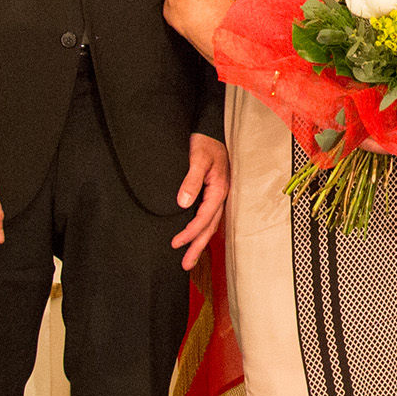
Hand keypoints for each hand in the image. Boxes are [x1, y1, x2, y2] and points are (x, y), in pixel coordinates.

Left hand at [172, 134, 228, 265]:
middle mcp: (221, 196)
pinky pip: (209, 217)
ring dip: (199, 242)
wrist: (211, 130)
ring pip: (210, 224)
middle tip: (185, 265)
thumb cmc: (205, 143)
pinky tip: (196, 237)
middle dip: (197, 247)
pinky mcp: (213, 193)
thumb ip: (191, 180)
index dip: (190, 233)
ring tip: (189, 259)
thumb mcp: (197, 159)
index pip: (204, 218)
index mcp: (219, 189)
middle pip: (210, 227)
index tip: (176, 243)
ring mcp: (218, 195)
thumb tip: (183, 203)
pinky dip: (202, 230)